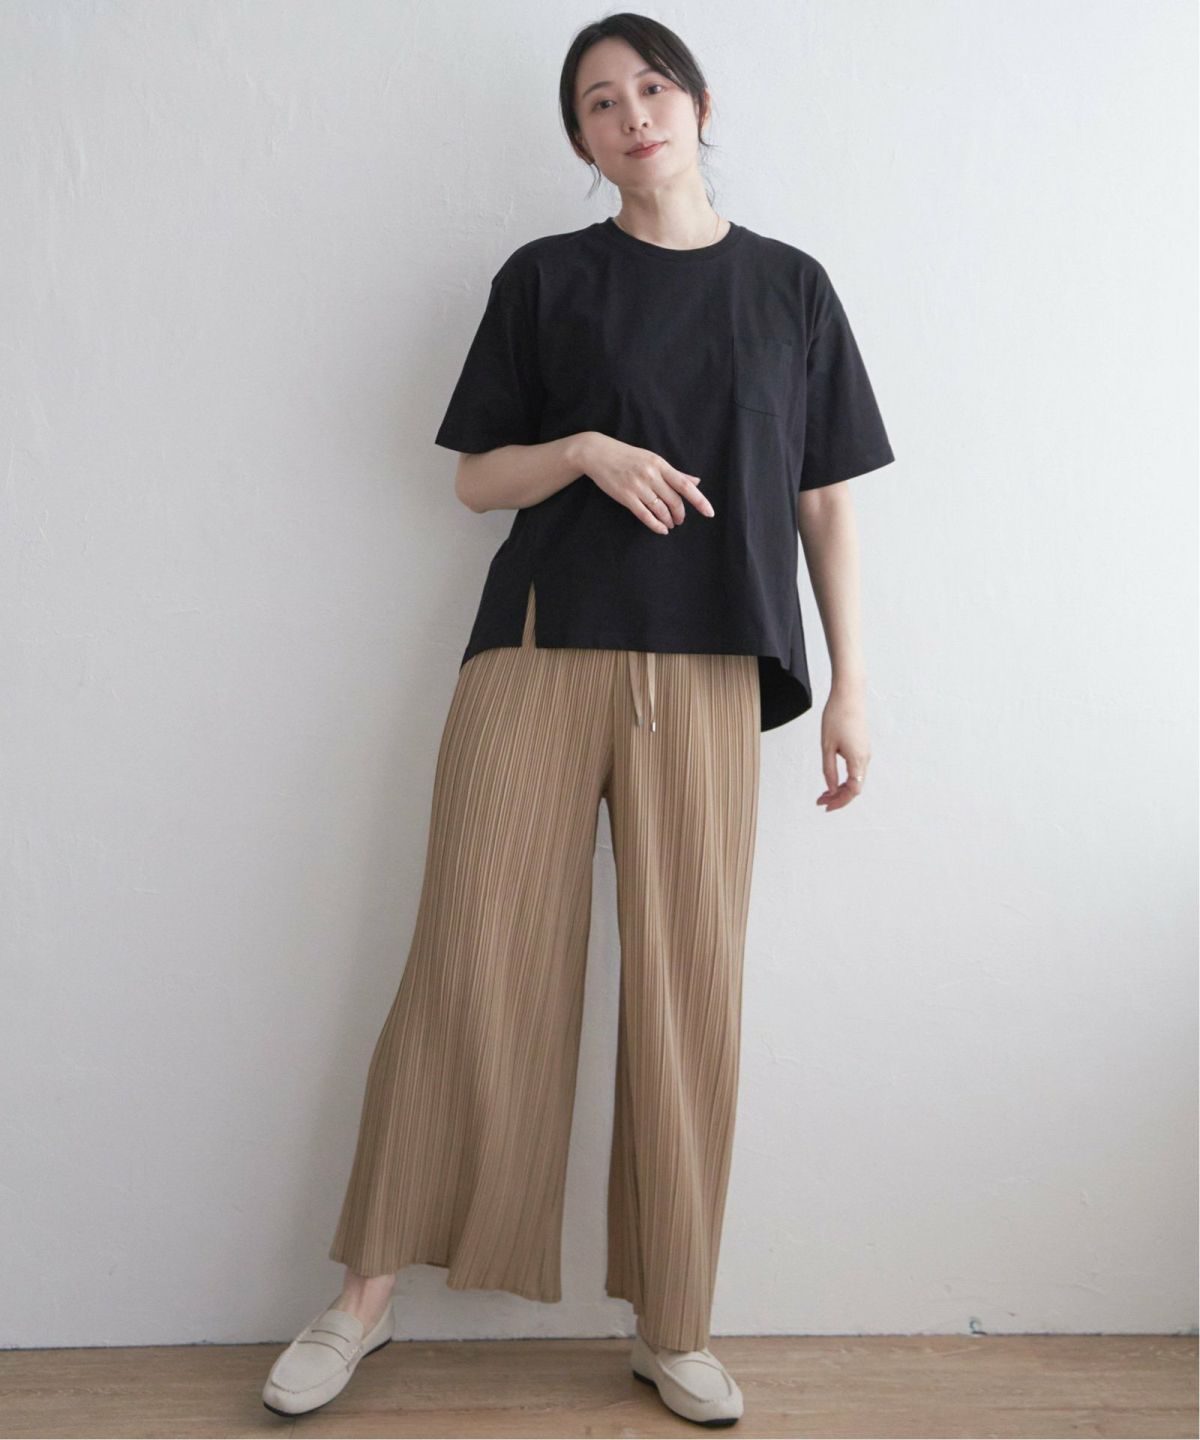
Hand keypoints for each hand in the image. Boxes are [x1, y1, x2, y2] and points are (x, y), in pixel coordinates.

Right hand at [578, 432, 714, 533]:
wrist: (598, 453)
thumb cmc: (628, 456)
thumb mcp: (652, 459)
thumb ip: (674, 473)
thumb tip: (696, 481)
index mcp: (660, 464)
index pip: (685, 485)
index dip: (699, 500)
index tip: (709, 512)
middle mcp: (651, 475)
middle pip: (674, 501)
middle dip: (680, 514)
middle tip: (680, 520)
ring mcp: (638, 486)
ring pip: (660, 510)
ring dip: (668, 521)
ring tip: (670, 524)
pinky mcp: (626, 496)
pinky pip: (645, 515)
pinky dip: (655, 525)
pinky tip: (662, 530)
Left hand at [816, 687, 869, 810]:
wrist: (849, 694)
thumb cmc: (836, 716)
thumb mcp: (827, 746)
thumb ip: (829, 770)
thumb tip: (832, 789)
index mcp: (858, 759)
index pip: (853, 790)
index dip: (840, 801)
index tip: (825, 806)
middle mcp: (865, 758)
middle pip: (855, 787)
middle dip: (838, 798)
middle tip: (820, 801)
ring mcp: (865, 752)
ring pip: (856, 779)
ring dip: (841, 789)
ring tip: (824, 793)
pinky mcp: (862, 746)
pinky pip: (856, 769)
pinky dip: (846, 778)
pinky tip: (833, 778)